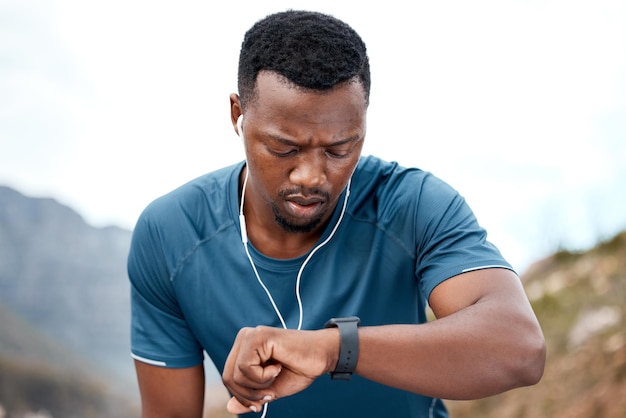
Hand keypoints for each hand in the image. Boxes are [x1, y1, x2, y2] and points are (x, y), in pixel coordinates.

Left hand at [222, 326, 338, 413]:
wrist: (322, 356)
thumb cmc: (298, 369)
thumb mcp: (269, 389)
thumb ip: (249, 396)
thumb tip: (229, 407)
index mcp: (244, 347)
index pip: (228, 377)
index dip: (242, 396)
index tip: (262, 401)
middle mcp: (244, 337)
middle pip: (228, 377)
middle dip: (248, 394)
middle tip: (270, 392)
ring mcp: (251, 335)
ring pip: (235, 374)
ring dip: (259, 385)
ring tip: (276, 374)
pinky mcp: (259, 336)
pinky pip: (246, 368)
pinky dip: (263, 376)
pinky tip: (278, 366)